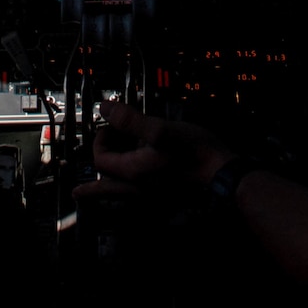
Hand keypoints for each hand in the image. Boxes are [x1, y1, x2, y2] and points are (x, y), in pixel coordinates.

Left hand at [72, 102, 237, 202]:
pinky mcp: (165, 196)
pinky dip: (124, 194)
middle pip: (105, 182)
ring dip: (103, 190)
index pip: (100, 158)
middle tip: (81, 179)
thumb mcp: (161, 129)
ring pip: (119, 195)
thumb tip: (104, 108)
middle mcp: (138, 188)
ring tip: (88, 193)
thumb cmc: (197, 153)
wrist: (226, 176)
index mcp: (133, 172)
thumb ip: (130, 120)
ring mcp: (152, 195)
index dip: (100, 138)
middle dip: (93, 175)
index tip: (113, 124)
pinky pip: (136, 198)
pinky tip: (129, 190)